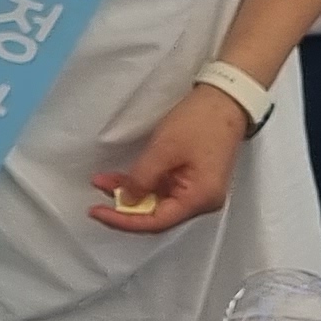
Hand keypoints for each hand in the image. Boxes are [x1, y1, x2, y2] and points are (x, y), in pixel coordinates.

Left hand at [92, 85, 250, 235]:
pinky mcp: (193, 179)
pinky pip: (163, 188)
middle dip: (125, 206)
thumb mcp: (164, 149)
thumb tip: (125, 202)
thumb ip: (142, 178)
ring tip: (101, 180)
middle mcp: (202, 202)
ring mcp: (198, 190)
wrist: (225, 98)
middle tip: (96, 197)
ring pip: (157, 201)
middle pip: (157, 214)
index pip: (156, 221)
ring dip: (131, 192)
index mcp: (200, 199)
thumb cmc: (199, 122)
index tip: (97, 212)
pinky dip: (143, 183)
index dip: (124, 220)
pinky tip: (120, 177)